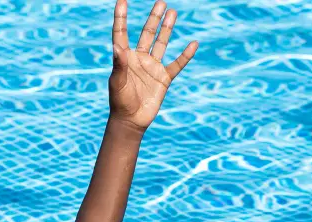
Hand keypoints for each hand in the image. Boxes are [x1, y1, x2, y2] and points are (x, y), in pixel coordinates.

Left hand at [108, 0, 197, 131]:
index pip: (122, 33)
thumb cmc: (119, 102)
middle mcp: (139, 59)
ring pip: (162, 43)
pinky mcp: (164, 78)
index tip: (122, 1)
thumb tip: (118, 47)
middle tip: (161, 2)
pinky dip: (186, 55)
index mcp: (125, 58)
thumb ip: (119, 65)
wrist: (131, 120)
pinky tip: (193, 43)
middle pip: (147, 34)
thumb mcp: (117, 83)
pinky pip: (177, 64)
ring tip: (172, 12)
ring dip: (167, 28)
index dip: (121, 18)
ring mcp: (152, 67)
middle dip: (153, 18)